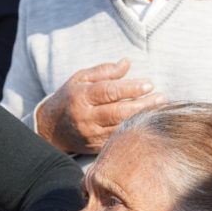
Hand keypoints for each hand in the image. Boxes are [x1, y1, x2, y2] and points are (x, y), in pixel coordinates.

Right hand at [36, 58, 166, 153]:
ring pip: (120, 128)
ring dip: (142, 119)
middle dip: (142, 105)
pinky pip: (118, 140)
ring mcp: (91, 135)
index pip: (108, 92)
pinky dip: (134, 131)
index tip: (149, 84)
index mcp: (81, 96)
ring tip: (160, 110)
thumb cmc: (69, 98)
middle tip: (162, 98)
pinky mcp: (95, 147)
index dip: (130, 88)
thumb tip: (126, 63)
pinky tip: (147, 124)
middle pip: (117, 112)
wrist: (50, 129)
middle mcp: (85, 117)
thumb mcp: (80, 79)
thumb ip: (104, 71)